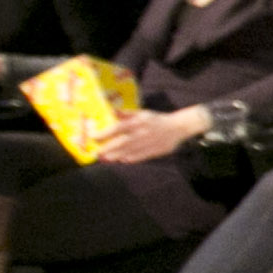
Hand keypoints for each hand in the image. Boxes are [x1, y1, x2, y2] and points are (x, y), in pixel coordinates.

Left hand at [91, 106, 211, 164]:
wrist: (178, 126)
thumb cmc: (156, 119)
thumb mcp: (142, 113)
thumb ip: (126, 114)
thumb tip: (112, 112)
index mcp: (138, 121)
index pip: (118, 128)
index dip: (105, 133)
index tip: (94, 137)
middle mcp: (142, 132)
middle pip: (122, 142)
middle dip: (108, 148)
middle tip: (98, 153)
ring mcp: (149, 142)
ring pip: (130, 150)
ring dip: (117, 155)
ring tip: (107, 159)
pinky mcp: (156, 150)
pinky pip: (142, 156)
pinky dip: (132, 158)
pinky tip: (123, 160)